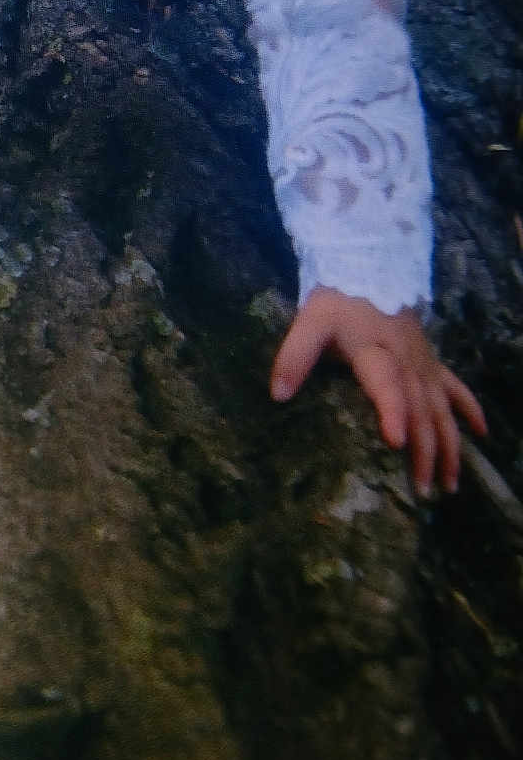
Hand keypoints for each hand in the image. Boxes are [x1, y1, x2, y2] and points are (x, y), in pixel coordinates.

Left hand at [271, 288, 486, 493]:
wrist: (365, 268)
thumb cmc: (335, 303)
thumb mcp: (308, 325)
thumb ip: (293, 358)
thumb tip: (278, 395)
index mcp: (375, 354)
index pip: (387, 386)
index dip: (393, 412)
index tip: (396, 442)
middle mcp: (407, 363)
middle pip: (421, 411)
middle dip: (425, 452)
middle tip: (423, 490)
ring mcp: (424, 364)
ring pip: (443, 409)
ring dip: (449, 446)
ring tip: (450, 484)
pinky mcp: (431, 361)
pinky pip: (456, 388)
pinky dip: (470, 411)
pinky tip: (481, 436)